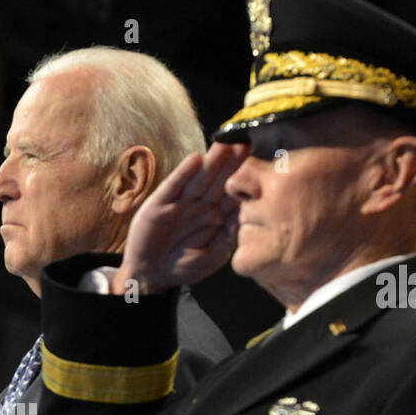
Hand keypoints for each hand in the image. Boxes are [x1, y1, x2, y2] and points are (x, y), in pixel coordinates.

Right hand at [111, 142, 247, 295]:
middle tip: (248, 139)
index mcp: (217, 215)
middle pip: (219, 179)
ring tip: (226, 143)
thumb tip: (250, 214)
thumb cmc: (185, 265)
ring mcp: (180, 202)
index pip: (235, 191)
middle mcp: (201, 204)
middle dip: (233, 160)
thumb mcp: (215, 254)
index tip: (263, 159)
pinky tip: (195, 160)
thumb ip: (230, 235)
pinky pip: (174, 186)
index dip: (247, 176)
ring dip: (212, 161)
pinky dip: (183, 173)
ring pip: (200, 179)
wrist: (151, 275)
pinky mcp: (160, 203)